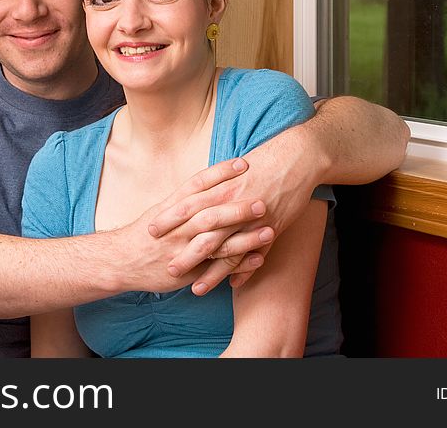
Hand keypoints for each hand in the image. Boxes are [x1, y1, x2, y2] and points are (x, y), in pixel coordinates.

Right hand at [124, 157, 275, 294]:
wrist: (121, 260)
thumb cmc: (144, 233)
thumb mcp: (162, 210)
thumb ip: (185, 198)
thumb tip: (211, 182)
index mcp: (172, 206)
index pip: (198, 184)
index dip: (221, 173)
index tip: (244, 163)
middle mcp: (178, 226)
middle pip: (211, 212)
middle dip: (238, 207)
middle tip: (264, 200)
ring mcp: (182, 248)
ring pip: (217, 241)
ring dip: (245, 237)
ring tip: (270, 230)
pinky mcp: (187, 269)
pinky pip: (216, 266)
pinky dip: (239, 263)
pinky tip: (259, 258)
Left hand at [148, 126, 322, 294]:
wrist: (296, 157)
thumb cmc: (262, 161)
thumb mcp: (231, 171)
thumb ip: (211, 187)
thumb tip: (191, 196)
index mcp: (220, 187)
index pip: (187, 205)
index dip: (168, 219)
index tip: (149, 232)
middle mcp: (233, 204)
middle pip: (203, 232)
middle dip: (185, 252)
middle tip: (167, 268)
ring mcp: (253, 219)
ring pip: (227, 250)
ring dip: (211, 272)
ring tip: (196, 289)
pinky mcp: (272, 227)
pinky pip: (256, 254)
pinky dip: (244, 271)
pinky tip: (232, 286)